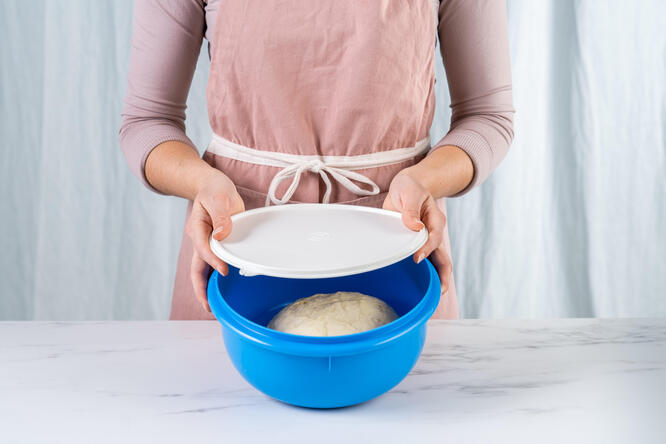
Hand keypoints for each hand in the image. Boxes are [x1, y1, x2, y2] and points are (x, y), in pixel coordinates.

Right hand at [185, 170, 244, 311]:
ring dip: (207, 289)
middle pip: (197, 269)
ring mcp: (206, 245)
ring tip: (214, 307)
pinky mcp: (214, 246)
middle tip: (209, 307)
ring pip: (203, 271)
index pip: (204, 250)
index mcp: (198, 229)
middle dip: (201, 289)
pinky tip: (223, 291)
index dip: (214, 262)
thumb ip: (221, 215)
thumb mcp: (219, 197)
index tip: (225, 272)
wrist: (212, 186)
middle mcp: (199, 240)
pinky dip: (215, 280)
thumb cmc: (215, 190)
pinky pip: (213, 266)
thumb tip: (221, 235)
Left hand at [383, 170, 451, 294]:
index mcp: (435, 221)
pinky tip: (416, 288)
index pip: (434, 238)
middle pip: (443, 259)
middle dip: (443, 277)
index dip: (426, 249)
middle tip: (438, 293)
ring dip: (434, 280)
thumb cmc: (410, 188)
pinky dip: (422, 275)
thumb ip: (410, 209)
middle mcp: (433, 234)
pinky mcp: (416, 245)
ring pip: (435, 264)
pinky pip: (423, 262)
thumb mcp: (409, 192)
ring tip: (430, 298)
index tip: (416, 259)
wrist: (407, 187)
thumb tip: (414, 227)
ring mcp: (426, 242)